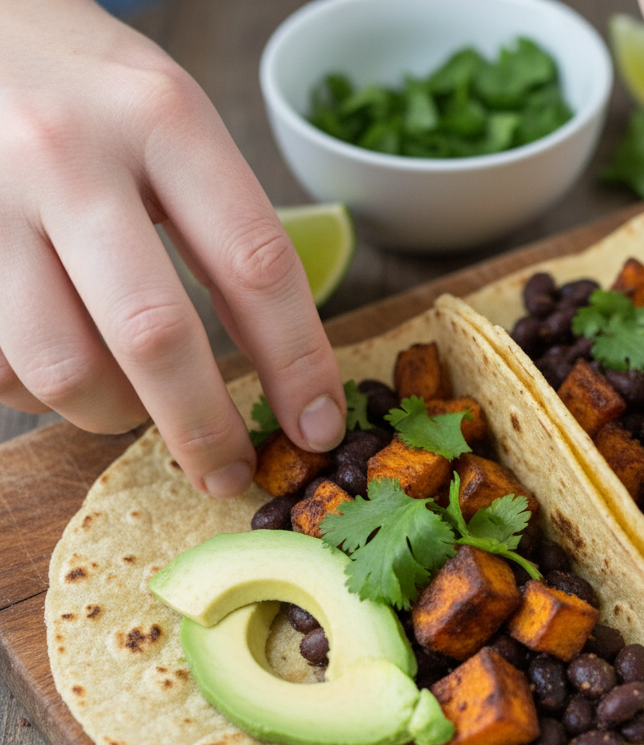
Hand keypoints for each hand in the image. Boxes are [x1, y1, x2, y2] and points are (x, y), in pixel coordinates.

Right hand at [0, 0, 344, 496]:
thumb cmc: (93, 89)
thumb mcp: (175, 119)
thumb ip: (225, 224)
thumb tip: (281, 364)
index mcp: (163, 120)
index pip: (255, 265)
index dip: (297, 363)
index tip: (318, 427)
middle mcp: (69, 156)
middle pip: (153, 335)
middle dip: (204, 425)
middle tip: (231, 472)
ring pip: (61, 366)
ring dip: (115, 415)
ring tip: (138, 409)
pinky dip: (41, 391)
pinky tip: (66, 365)